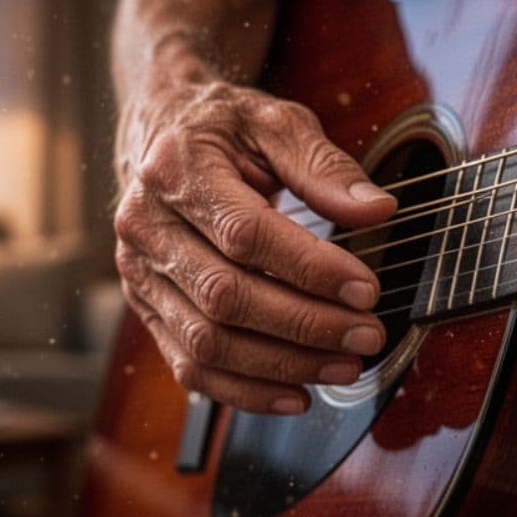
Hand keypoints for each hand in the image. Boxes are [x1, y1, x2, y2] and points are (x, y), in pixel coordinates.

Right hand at [114, 79, 395, 414]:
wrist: (161, 129)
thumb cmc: (226, 127)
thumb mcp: (277, 123)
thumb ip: (326, 166)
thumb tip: (378, 211)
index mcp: (177, 169)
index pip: (246, 234)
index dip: (311, 269)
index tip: (368, 289)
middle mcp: (146, 225)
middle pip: (225, 296)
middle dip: (306, 325)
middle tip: (368, 335)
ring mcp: (139, 272)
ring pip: (206, 341)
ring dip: (282, 365)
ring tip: (345, 366)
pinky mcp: (145, 306)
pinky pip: (189, 364)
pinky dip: (245, 390)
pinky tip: (297, 394)